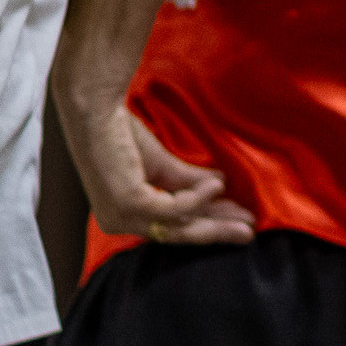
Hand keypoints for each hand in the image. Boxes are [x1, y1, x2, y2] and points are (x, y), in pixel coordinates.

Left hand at [84, 105, 255, 245]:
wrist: (96, 111)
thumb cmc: (119, 134)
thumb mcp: (161, 164)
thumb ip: (187, 180)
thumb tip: (220, 187)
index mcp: (123, 217)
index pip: (170, 228)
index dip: (206, 225)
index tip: (237, 222)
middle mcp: (118, 223)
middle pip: (177, 233)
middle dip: (216, 232)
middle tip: (249, 234)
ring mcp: (121, 216)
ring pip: (178, 226)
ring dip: (215, 220)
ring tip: (246, 216)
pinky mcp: (129, 202)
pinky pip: (173, 208)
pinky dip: (198, 198)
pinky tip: (217, 186)